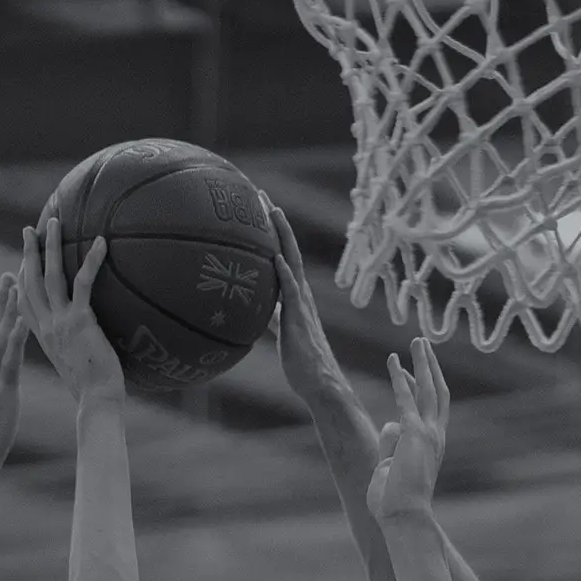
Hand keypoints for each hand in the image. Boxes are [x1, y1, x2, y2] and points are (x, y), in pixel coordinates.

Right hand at [19, 218, 123, 402]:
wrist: (96, 401)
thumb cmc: (92, 391)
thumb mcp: (76, 366)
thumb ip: (75, 349)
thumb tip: (87, 344)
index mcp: (43, 337)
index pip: (24, 303)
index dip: (20, 281)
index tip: (20, 263)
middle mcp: (47, 327)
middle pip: (30, 283)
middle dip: (28, 253)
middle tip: (28, 230)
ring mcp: (61, 322)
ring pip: (51, 276)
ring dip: (50, 246)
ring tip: (54, 222)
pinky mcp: (80, 321)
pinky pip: (83, 283)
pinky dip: (92, 260)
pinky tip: (101, 242)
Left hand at [268, 202, 346, 402]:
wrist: (320, 383)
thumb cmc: (301, 362)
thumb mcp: (282, 333)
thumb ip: (272, 318)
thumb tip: (260, 310)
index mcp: (297, 297)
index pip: (284, 257)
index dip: (274, 233)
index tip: (260, 209)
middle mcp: (301, 295)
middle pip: (289, 250)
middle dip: (276, 222)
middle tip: (261, 196)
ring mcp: (302, 305)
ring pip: (292, 263)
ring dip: (282, 237)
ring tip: (272, 211)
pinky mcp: (300, 321)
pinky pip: (292, 293)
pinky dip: (285, 274)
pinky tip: (276, 259)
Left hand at [366, 338, 449, 524]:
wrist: (403, 517)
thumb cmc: (394, 502)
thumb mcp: (389, 468)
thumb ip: (391, 444)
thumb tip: (389, 423)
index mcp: (432, 446)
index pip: (430, 408)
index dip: (419, 386)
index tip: (405, 371)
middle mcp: (435, 436)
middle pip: (437, 392)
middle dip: (430, 366)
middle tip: (422, 344)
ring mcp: (428, 434)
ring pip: (428, 388)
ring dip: (422, 363)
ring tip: (417, 340)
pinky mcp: (414, 433)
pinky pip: (406, 398)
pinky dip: (399, 377)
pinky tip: (392, 360)